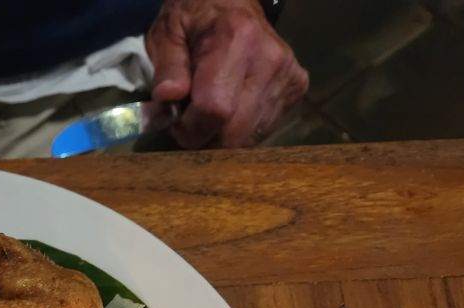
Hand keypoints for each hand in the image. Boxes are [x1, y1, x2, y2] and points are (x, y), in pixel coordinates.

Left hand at [146, 0, 307, 147]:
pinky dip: (243, 129)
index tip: (176, 124)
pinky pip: (265, 129)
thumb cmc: (193, 20)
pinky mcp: (297, 87)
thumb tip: (167, 98)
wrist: (232, 3)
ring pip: (249, 136)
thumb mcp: (167, 35)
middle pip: (234, 132)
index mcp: (235, 40)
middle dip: (205, 138)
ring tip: (210, 111)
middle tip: (190, 121)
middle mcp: (269, 59)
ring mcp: (287, 75)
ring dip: (224, 135)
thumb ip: (167, 69)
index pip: (215, 110)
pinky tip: (233, 107)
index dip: (190, 129)